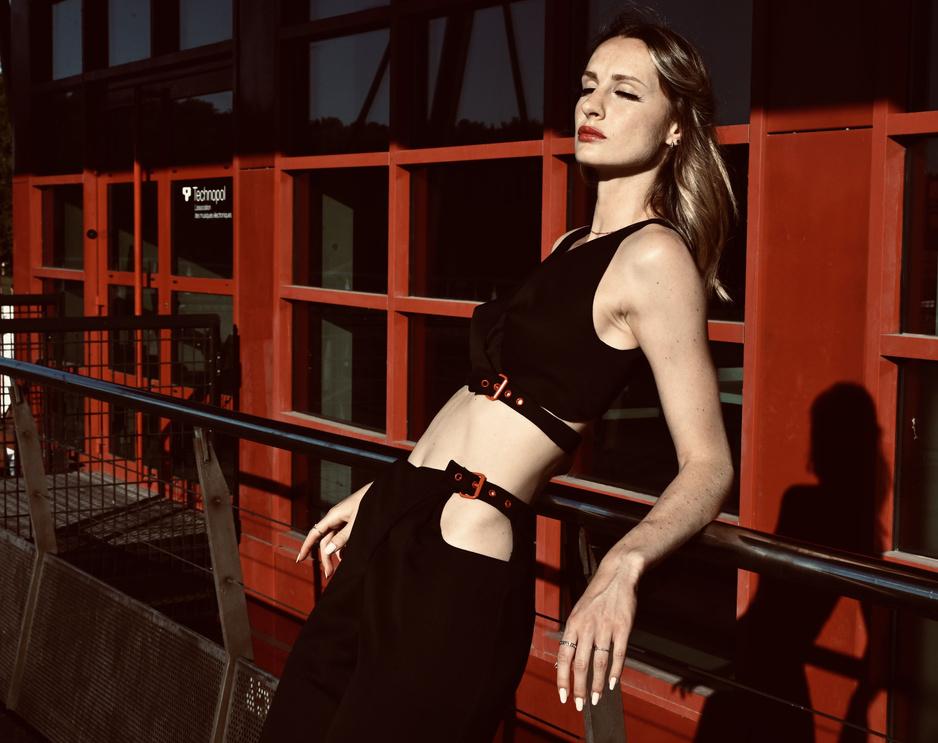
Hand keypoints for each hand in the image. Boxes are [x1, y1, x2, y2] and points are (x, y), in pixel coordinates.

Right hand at [295, 483, 370, 578]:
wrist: (383, 492)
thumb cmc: (368, 504)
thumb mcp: (356, 524)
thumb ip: (342, 538)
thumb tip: (327, 551)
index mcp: (332, 516)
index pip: (314, 533)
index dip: (306, 547)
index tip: (299, 560)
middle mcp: (335, 518)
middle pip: (325, 541)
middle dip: (326, 558)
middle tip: (329, 574)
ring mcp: (343, 520)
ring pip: (334, 540)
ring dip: (335, 554)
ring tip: (339, 568)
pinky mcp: (351, 521)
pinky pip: (342, 536)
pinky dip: (343, 547)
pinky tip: (346, 556)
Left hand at [556, 556, 639, 709]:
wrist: (617, 575)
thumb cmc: (597, 596)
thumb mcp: (579, 611)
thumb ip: (575, 634)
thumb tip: (569, 661)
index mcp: (573, 623)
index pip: (563, 656)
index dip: (562, 678)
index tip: (563, 695)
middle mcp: (586, 627)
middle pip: (580, 664)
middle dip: (579, 688)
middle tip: (580, 704)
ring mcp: (605, 627)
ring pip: (599, 663)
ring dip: (597, 685)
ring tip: (596, 699)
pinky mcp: (622, 627)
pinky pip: (618, 655)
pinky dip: (615, 672)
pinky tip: (613, 684)